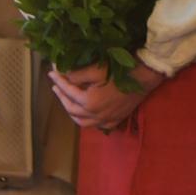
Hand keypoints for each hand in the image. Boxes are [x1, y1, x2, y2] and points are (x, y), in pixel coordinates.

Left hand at [50, 61, 164, 130]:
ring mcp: (106, 120)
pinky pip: (96, 125)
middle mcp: (95, 115)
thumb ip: (76, 74)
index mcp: (89, 102)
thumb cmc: (120, 72)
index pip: (68, 92)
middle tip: (56, 87)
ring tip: (67, 101)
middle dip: (62, 97)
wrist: (144, 78)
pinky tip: (86, 113)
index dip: (58, 82)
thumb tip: (62, 75)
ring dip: (72, 111)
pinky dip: (87, 120)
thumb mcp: (96, 70)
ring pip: (82, 122)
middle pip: (71, 109)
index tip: (51, 74)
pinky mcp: (115, 120)